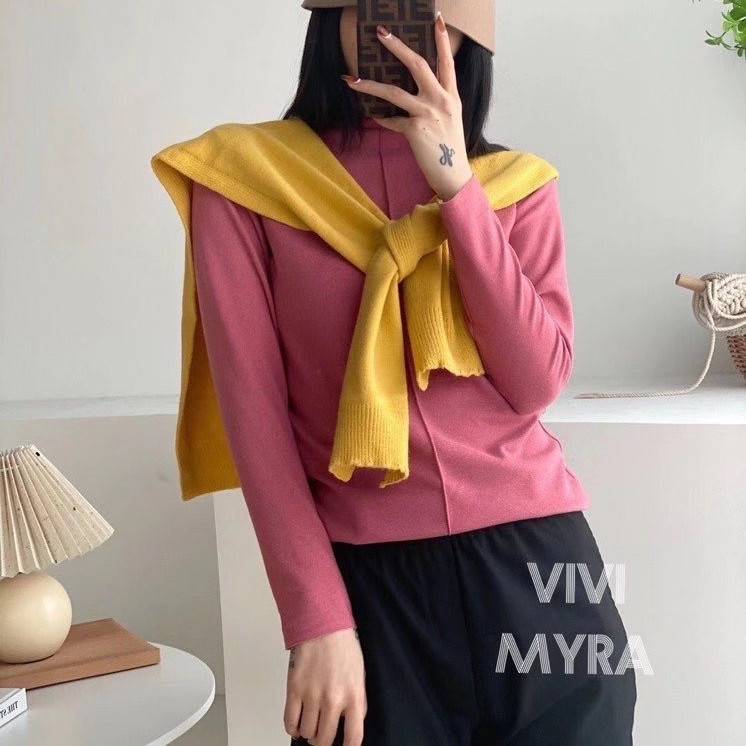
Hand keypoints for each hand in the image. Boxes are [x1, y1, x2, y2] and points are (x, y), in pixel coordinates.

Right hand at [284, 627, 366, 745]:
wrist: (323, 625)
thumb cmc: (343, 647)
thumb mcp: (359, 675)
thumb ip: (357, 701)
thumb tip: (352, 723)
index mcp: (353, 696)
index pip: (354, 736)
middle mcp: (333, 699)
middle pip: (325, 739)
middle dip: (323, 740)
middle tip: (322, 735)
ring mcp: (312, 695)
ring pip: (307, 732)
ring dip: (308, 732)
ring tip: (310, 724)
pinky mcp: (295, 689)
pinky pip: (290, 721)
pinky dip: (292, 728)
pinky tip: (297, 724)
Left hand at [342, 12, 473, 201]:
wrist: (452, 173)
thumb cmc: (448, 146)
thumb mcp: (449, 118)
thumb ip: (437, 100)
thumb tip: (416, 89)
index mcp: (451, 95)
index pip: (447, 61)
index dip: (441, 39)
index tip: (436, 18)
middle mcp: (440, 100)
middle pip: (417, 64)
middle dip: (397, 47)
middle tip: (381, 33)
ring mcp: (427, 114)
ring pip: (394, 92)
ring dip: (370, 85)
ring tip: (352, 79)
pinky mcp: (415, 130)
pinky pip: (391, 120)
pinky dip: (382, 119)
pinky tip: (375, 118)